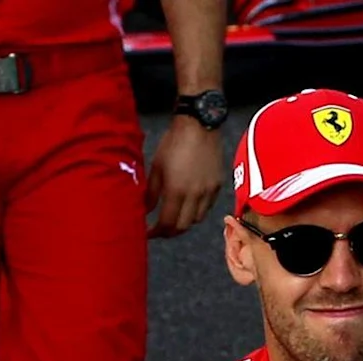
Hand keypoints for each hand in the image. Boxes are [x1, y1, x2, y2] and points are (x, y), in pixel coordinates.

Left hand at [144, 121, 225, 237]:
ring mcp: (208, 191)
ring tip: (174, 218)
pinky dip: (196, 212)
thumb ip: (151, 193)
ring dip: (184, 223)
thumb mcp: (156, 167)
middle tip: (160, 230)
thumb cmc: (173, 142)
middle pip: (183, 227)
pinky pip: (207, 207)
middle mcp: (195, 195)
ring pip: (196, 219)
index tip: (148, 233)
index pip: (166, 223)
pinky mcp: (217, 185)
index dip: (156, 233)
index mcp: (176, 191)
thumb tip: (145, 210)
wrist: (198, 125)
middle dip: (169, 232)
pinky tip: (188, 205)